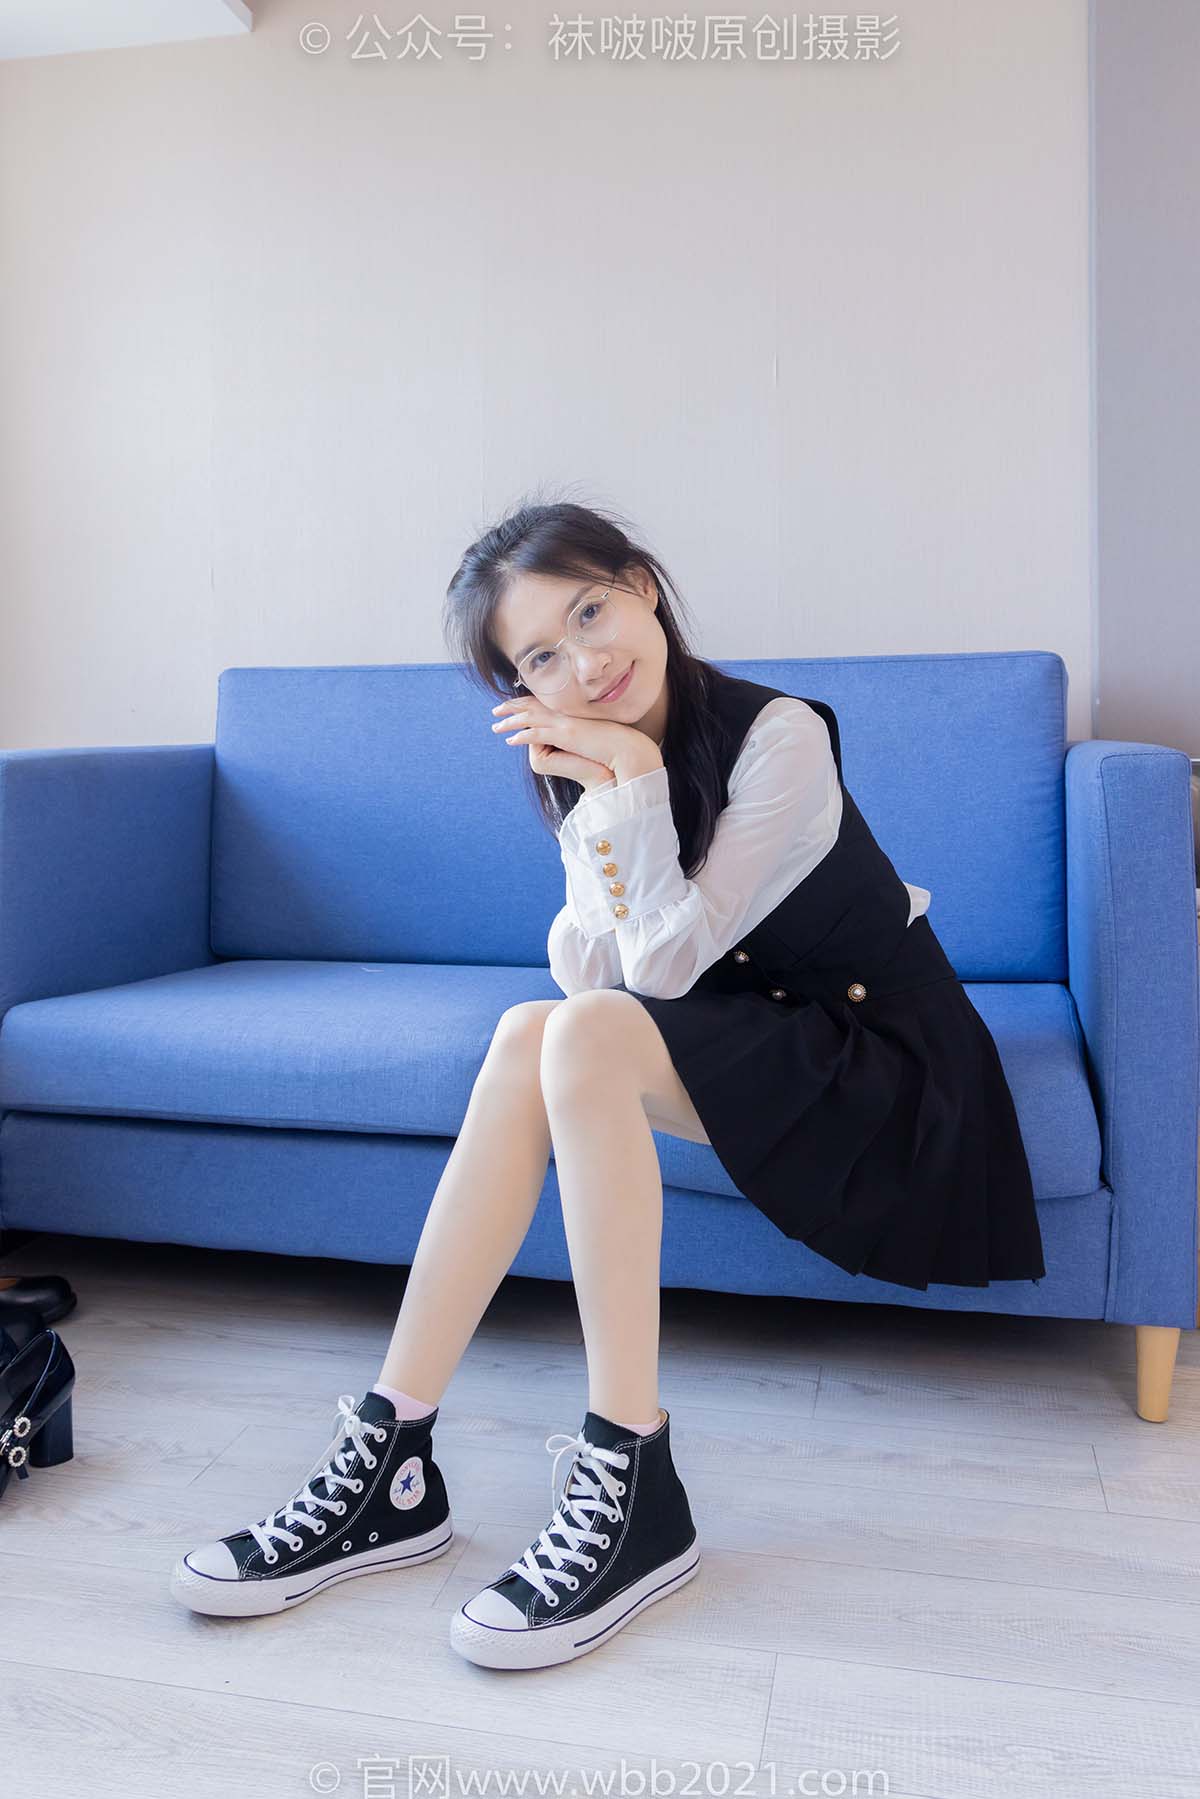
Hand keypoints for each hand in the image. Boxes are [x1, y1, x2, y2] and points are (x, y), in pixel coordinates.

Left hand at [490, 694, 661, 786]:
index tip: (515, 703)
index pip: (546, 703)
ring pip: (530, 718)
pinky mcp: (565, 735)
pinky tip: (510, 740)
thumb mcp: (597, 738)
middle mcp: (568, 714)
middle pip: (533, 705)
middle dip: (512, 707)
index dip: (528, 702)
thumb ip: (582, 736)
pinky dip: (522, 736)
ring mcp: (566, 723)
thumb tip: (573, 742)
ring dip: (511, 721)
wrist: (630, 749)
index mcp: (575, 712)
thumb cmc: (618, 747)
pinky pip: (537, 734)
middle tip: (496, 710)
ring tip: (496, 725)